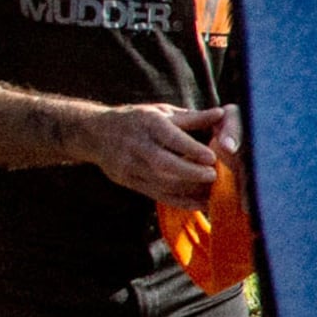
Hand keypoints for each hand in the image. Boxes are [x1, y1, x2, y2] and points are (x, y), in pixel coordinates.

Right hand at [83, 102, 224, 205]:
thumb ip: (192, 117)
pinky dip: (179, 202)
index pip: (170, 137)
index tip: (212, 157)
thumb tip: (221, 114)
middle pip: (163, 163)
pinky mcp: (127, 181)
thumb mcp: (161, 112)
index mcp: (147, 123)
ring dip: (188, 190)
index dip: (191, 148)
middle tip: (214, 176)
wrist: (95, 133)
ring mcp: (129, 165)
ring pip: (160, 183)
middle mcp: (136, 144)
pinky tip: (198, 204)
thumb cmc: (137, 120)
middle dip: (191, 172)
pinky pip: (156, 194)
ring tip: (211, 193)